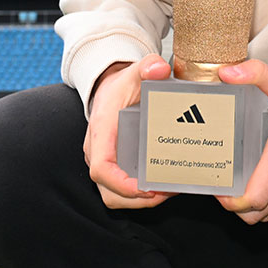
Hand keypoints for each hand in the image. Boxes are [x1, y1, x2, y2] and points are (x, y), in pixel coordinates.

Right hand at [83, 54, 174, 208]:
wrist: (112, 87)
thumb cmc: (123, 84)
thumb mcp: (135, 72)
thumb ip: (148, 66)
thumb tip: (159, 68)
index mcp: (101, 133)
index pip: (101, 168)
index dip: (121, 184)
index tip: (146, 187)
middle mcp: (98, 152)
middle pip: (109, 192)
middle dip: (138, 199)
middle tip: (168, 191)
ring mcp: (105, 161)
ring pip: (115, 196)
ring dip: (141, 201)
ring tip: (169, 191)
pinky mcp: (114, 166)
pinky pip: (122, 189)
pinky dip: (142, 194)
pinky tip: (166, 184)